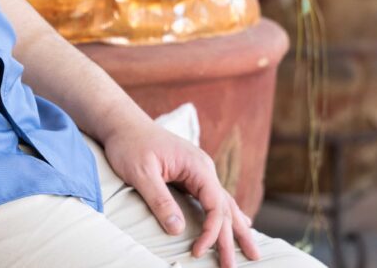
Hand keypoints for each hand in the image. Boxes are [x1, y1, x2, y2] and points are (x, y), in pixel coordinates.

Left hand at [100, 118, 259, 267]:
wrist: (123, 123)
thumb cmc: (130, 144)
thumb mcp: (141, 172)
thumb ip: (160, 199)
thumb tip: (177, 230)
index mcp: (197, 166)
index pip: (215, 205)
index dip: (211, 232)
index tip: (198, 251)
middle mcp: (203, 169)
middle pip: (225, 207)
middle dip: (232, 238)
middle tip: (234, 267)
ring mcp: (199, 172)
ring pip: (224, 203)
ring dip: (237, 228)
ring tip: (252, 252)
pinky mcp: (191, 175)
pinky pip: (213, 199)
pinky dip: (227, 215)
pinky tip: (240, 222)